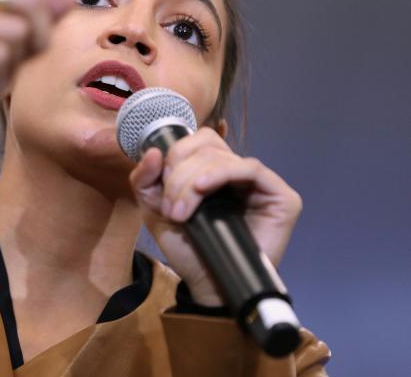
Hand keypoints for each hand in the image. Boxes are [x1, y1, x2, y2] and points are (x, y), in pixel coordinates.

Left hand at [129, 127, 302, 305]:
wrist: (207, 285)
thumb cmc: (187, 248)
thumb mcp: (154, 209)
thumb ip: (145, 179)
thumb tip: (151, 150)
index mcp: (211, 169)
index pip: (196, 141)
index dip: (174, 155)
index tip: (160, 186)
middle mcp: (236, 171)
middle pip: (206, 146)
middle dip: (179, 175)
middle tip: (171, 209)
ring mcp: (259, 182)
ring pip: (222, 157)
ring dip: (192, 182)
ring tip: (181, 213)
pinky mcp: (279, 196)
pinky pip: (251, 168)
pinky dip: (221, 174)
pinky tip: (203, 189)